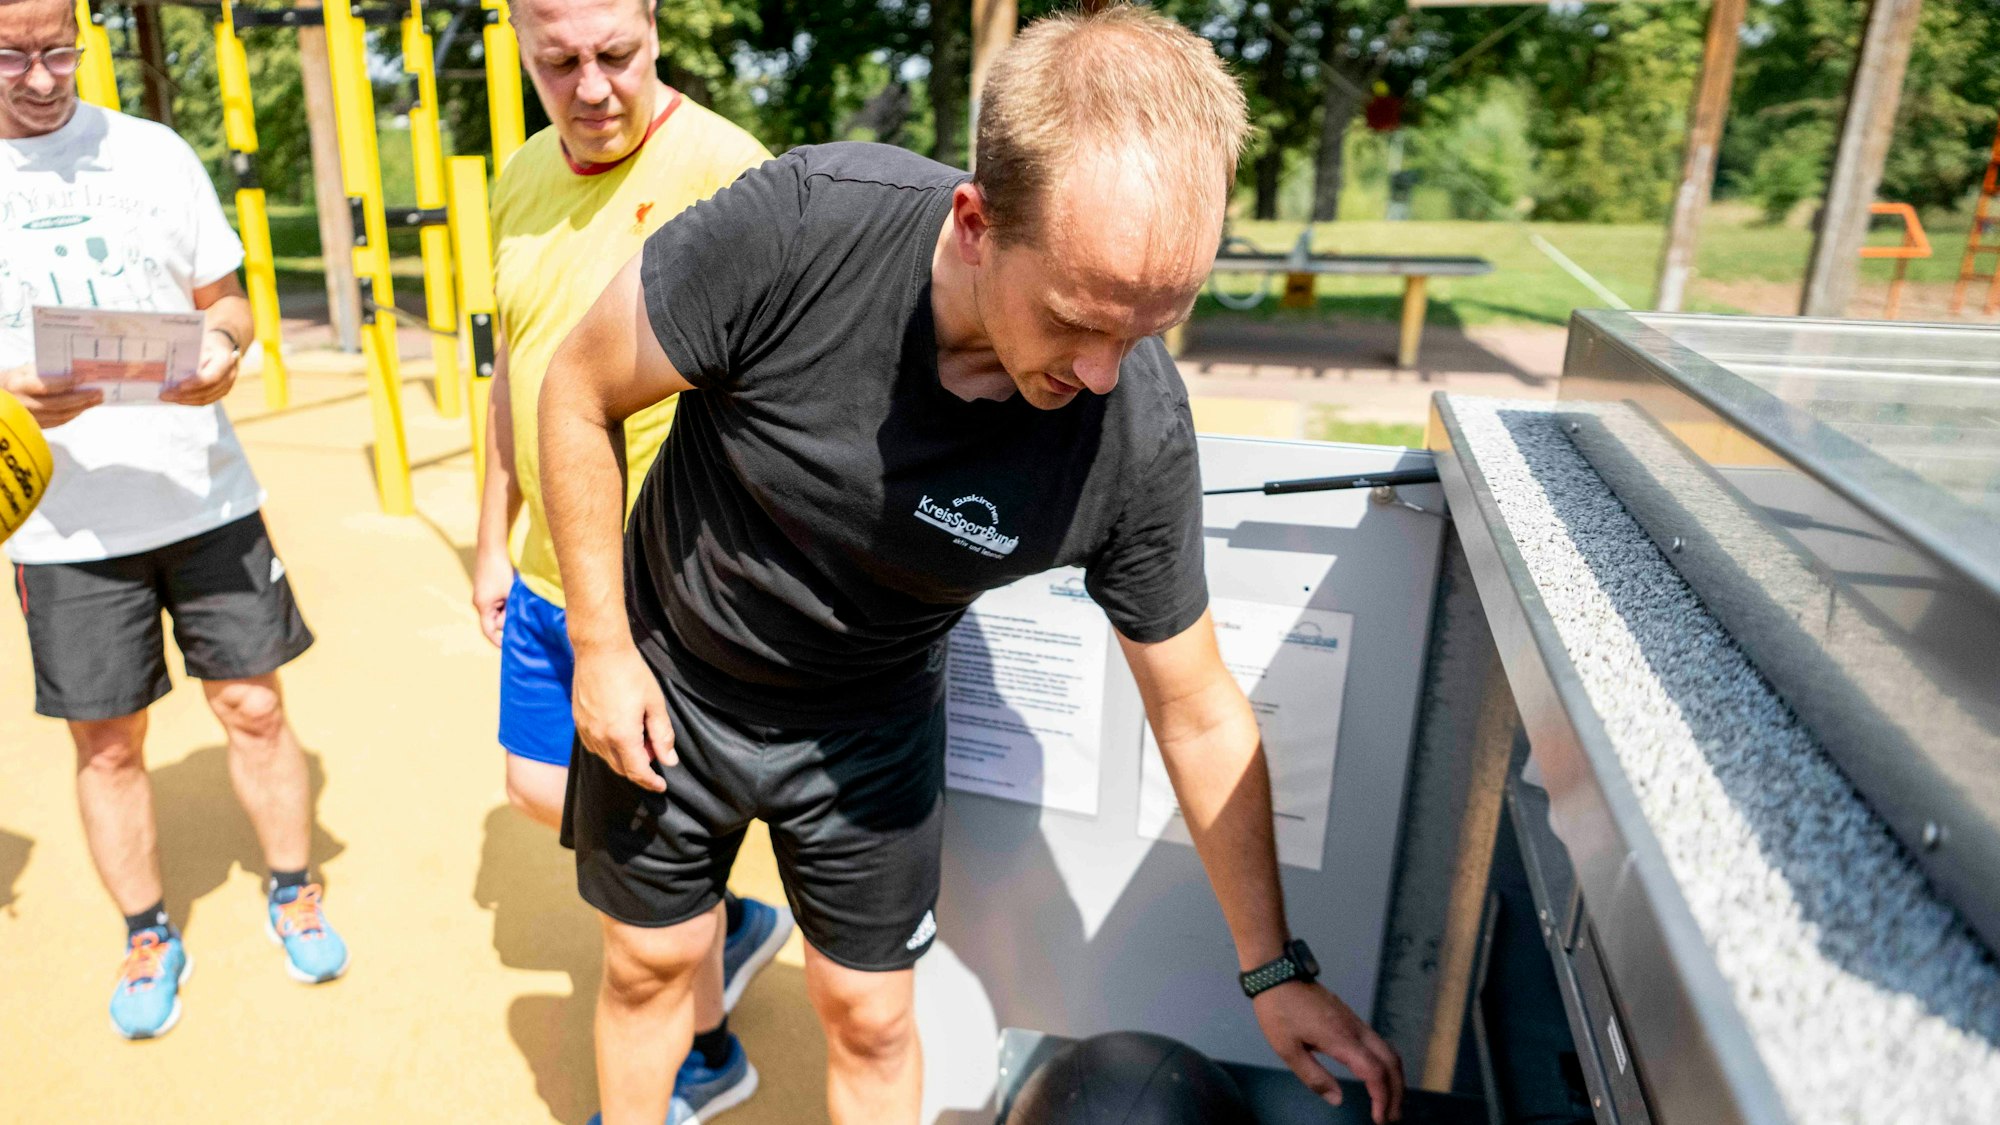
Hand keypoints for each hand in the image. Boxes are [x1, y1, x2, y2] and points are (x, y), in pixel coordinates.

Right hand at [3, 363, 101, 427]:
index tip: (85, 377)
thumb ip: (45, 371)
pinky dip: (72, 414)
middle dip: (81, 398)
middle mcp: (22, 403)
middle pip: (57, 404)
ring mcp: (27, 417)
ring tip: (96, 399)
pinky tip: (83, 408)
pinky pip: (57, 422)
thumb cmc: (15, 379)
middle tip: (99, 392)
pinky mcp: (33, 426)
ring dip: (81, 408)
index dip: (67, 383)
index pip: (45, 386)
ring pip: (59, 415)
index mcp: (18, 385)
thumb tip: (75, 371)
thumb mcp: (24, 370)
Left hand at [161, 330, 241, 405]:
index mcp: (225, 360)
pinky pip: (206, 400)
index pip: (212, 376)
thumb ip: (190, 355)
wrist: (223, 344)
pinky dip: (190, 401)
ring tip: (167, 397)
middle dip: (184, 395)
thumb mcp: (200, 342)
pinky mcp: (221, 391)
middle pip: (207, 391)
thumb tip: (168, 368)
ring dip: (185, 400)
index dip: (196, 383)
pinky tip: (177, 398)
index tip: (178, 386)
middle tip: (164, 395)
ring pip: (206, 399)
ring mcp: (227, 385)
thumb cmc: (206, 341)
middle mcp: (229, 375)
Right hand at [472, 548, 513, 647]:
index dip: (498, 641)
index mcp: (482, 606)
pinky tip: (513, 593)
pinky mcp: (485, 590)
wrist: (491, 548)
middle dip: (508, 619)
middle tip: (522, 614)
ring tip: (517, 598)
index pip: (489, 631)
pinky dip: (506, 602)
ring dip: (508, 609)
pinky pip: (496, 603)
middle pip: (494, 621)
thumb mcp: (510, 593)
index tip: (508, 648)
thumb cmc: (501, 570)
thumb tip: (513, 625)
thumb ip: (511, 611)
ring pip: (497, 611)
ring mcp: (481, 596)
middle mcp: (479, 603)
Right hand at [572, 640, 675, 791]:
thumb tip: (669, 760)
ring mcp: (586, 730)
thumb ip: (662, 735)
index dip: (651, 782)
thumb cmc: (631, 673)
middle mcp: (600, 737)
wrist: (600, 650)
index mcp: (622, 735)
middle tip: (653, 753)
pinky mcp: (578, 722)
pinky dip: (608, 749)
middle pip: (621, 768)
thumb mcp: (654, 703)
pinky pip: (593, 746)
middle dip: (639, 769)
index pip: (637, 771)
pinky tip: (619, 734)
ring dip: (623, 758)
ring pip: (606, 758)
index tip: (661, 786)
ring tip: (639, 738)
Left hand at [1254, 981, 1404, 1122]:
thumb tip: (1337, 1099)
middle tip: (1392, 1118)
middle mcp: (1355, 1030)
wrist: (1277, 974)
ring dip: (1395, 1078)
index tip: (1380, 1119)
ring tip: (1390, 1102)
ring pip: (1389, 1051)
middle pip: (1391, 1062)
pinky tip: (1380, 1076)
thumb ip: (1314, 1077)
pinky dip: (1387, 1064)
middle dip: (1397, 1092)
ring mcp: (1356, 1022)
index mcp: (1341, 1039)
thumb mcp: (1287, 1049)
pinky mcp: (1351, 1018)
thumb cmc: (1279, 1010)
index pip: (1374, 1072)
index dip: (1382, 1098)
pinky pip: (1379, 1043)